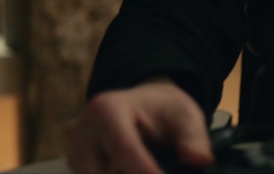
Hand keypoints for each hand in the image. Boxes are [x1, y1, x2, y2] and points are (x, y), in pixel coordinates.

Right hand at [65, 81, 213, 173]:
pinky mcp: (74, 166)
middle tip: (163, 172)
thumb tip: (200, 159)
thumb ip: (194, 139)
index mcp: (107, 109)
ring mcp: (73, 150)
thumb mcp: (186, 116)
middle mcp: (81, 130)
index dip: (147, 172)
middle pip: (104, 173)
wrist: (141, 107)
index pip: (124, 150)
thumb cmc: (163, 110)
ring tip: (155, 168)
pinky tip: (138, 171)